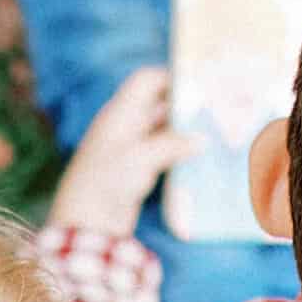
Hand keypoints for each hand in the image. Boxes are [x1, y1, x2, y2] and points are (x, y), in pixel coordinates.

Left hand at [49, 68, 202, 235]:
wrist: (87, 223)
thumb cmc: (107, 182)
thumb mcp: (141, 158)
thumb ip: (173, 144)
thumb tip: (202, 140)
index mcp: (120, 113)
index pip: (146, 80)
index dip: (171, 78)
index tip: (199, 84)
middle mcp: (126, 126)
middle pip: (159, 103)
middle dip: (185, 105)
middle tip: (214, 109)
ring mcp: (131, 148)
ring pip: (164, 129)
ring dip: (185, 130)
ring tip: (213, 132)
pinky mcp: (138, 170)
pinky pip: (164, 152)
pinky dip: (180, 151)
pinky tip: (200, 157)